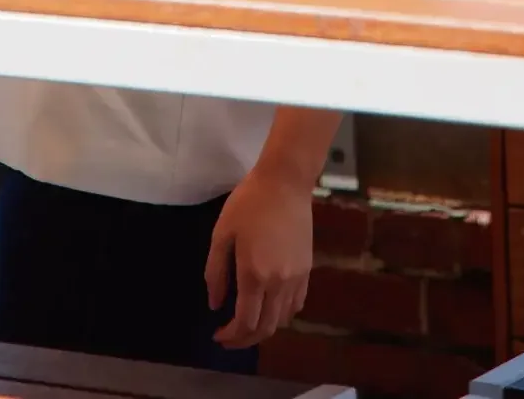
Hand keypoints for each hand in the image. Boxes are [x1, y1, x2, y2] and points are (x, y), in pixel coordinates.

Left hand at [205, 162, 314, 348]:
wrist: (285, 183)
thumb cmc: (248, 203)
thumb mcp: (222, 233)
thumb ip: (216, 272)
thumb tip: (215, 305)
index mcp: (254, 275)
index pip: (245, 322)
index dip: (230, 336)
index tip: (217, 336)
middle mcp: (278, 284)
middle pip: (265, 328)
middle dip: (245, 340)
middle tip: (229, 337)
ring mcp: (296, 279)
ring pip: (282, 320)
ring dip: (263, 328)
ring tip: (246, 322)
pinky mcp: (307, 271)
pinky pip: (296, 305)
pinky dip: (281, 315)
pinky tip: (269, 307)